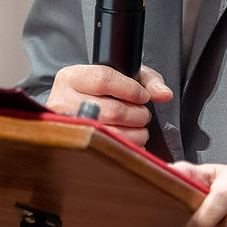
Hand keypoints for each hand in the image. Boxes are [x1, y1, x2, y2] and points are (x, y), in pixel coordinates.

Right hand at [46, 64, 172, 147]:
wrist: (76, 109)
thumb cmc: (100, 93)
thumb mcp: (122, 76)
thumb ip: (147, 81)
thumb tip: (164, 94)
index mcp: (72, 77)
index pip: (104, 79)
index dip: (131, 90)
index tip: (143, 96)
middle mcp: (62, 100)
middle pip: (111, 110)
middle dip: (137, 115)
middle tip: (142, 114)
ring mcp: (66, 126)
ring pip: (111, 133)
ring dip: (135, 133)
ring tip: (138, 128)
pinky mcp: (75, 145)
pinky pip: (108, 150)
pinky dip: (128, 148)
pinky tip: (130, 142)